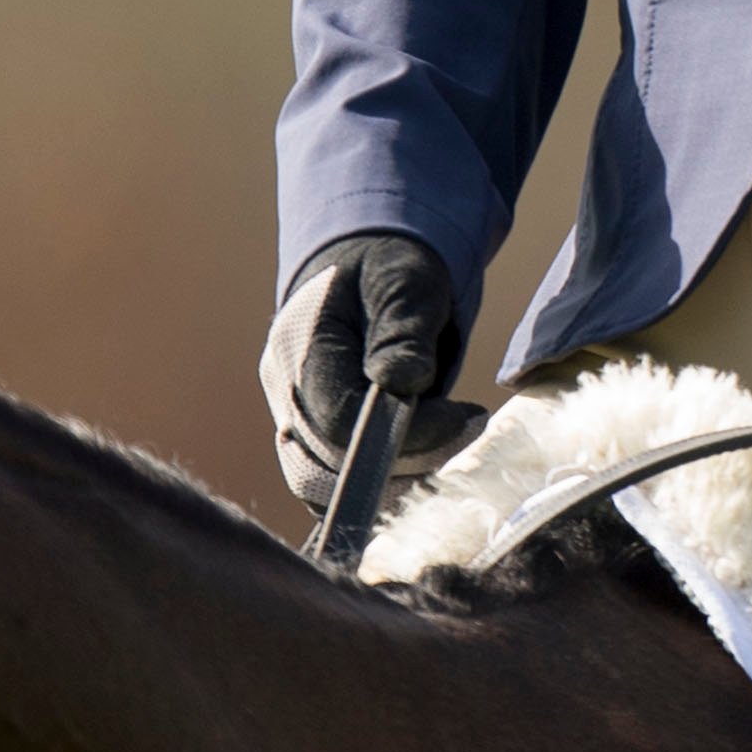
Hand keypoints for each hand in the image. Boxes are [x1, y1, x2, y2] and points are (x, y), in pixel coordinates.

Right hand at [259, 232, 485, 509]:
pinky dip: (379, 481)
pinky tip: (427, 455)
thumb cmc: (387, 266)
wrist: (363, 265)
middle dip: (407, 460)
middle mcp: (284, 391)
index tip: (463, 416)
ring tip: (452, 442)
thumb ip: (403, 329)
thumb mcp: (406, 280)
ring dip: (394, 479)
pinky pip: (334, 480)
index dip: (403, 435)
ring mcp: (290, 418)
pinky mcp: (309, 437)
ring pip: (326, 486)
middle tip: (467, 430)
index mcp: (300, 347)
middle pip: (329, 464)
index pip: (337, 422)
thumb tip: (403, 383)